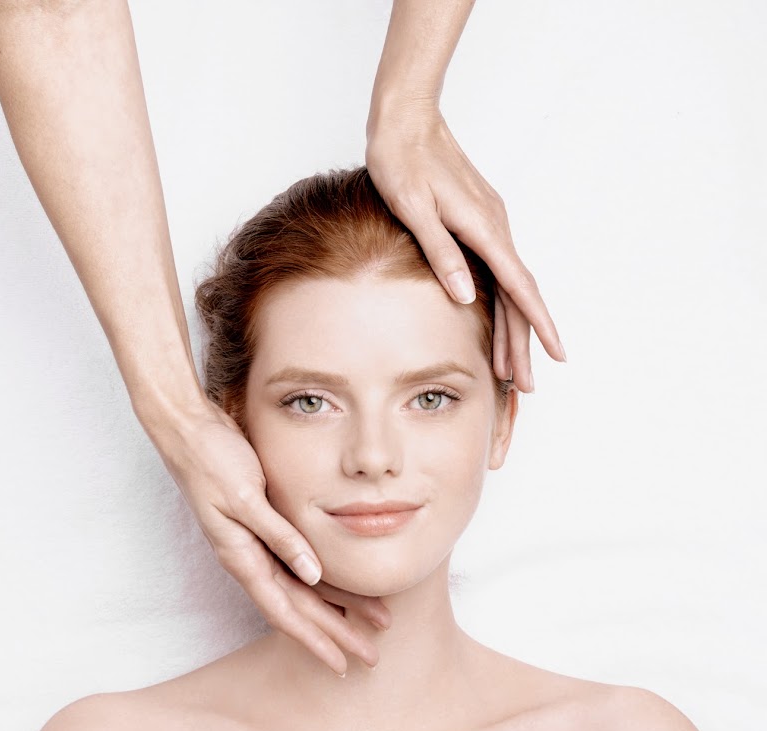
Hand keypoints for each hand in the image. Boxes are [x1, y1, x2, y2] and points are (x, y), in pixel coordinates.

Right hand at [146, 398, 388, 675]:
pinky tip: (344, 587)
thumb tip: (312, 575)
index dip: (314, 640)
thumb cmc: (210, 460)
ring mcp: (255, 543)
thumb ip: (278, 537)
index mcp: (241, 557)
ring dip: (338, 608)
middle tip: (371, 656)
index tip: (342, 663)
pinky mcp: (263, 525)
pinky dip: (325, 578)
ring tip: (372, 623)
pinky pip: (299, 562)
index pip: (284, 612)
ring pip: (303, 588)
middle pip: (300, 607)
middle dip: (336, 633)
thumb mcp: (245, 498)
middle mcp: (249, 557)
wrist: (187, 430)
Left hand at [366, 103, 565, 392]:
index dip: (538, 325)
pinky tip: (496, 323)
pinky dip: (501, 303)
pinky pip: (499, 271)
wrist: (405, 117)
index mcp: (483, 228)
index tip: (556, 355)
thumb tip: (467, 296)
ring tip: (508, 369)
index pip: (520, 287)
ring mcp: (490, 224)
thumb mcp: (414, 209)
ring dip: (511, 328)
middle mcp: (495, 228)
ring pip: (509, 286)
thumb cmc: (402, 159)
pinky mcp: (480, 221)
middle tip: (525, 385)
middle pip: (518, 296)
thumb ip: (441, 253)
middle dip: (523, 343)